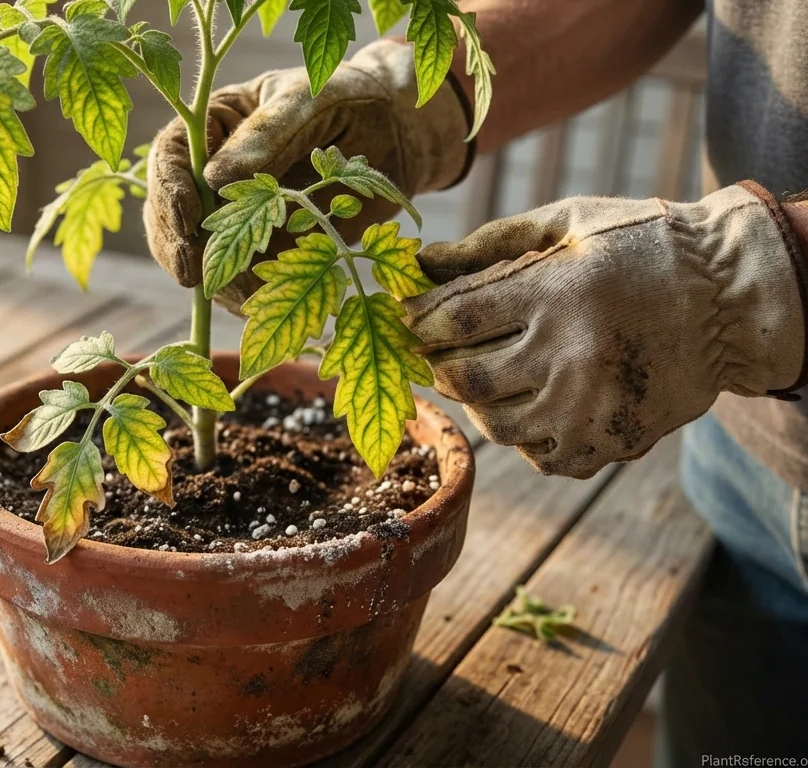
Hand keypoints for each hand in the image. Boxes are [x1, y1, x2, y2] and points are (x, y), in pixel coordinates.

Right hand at [144, 39, 470, 310]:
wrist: (395, 135)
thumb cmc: (350, 99)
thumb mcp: (310, 101)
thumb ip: (267, 134)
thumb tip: (213, 177)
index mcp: (214, 126)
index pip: (170, 157)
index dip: (170, 190)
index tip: (188, 220)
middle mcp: (211, 173)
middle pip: (170, 213)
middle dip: (178, 244)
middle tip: (193, 274)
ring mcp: (232, 216)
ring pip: (196, 253)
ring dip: (208, 277)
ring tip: (230, 294)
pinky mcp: (259, 250)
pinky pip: (237, 279)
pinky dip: (242, 296)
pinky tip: (255, 305)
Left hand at [404, 183, 807, 477]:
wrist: (736, 296)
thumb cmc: (643, 245)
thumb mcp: (569, 223)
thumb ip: (489, 243)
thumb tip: (419, 261)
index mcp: (557, 292)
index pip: (454, 320)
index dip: (417, 321)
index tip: (406, 315)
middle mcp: (572, 355)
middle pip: (465, 378)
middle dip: (438, 363)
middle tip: (433, 350)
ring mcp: (594, 405)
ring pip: (496, 425)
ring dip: (476, 403)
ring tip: (483, 376)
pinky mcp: (615, 439)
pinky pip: (543, 458)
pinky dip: (525, 436)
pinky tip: (530, 404)